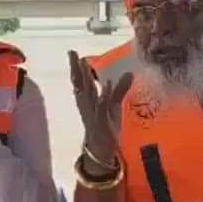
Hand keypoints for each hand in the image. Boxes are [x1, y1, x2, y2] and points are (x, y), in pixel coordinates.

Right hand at [68, 50, 133, 164]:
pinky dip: (103, 96)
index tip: (72, 52)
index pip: (80, 80)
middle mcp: (87, 105)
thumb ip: (120, 89)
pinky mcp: (102, 122)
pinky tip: (105, 86)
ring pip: (88, 94)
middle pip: (80, 84)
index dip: (76, 67)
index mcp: (88, 100)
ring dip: (86, 80)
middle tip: (73, 54)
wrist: (101, 149)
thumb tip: (129, 72)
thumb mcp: (114, 105)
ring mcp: (93, 113)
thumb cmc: (106, 125)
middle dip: (76, 69)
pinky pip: (102, 107)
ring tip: (84, 65)